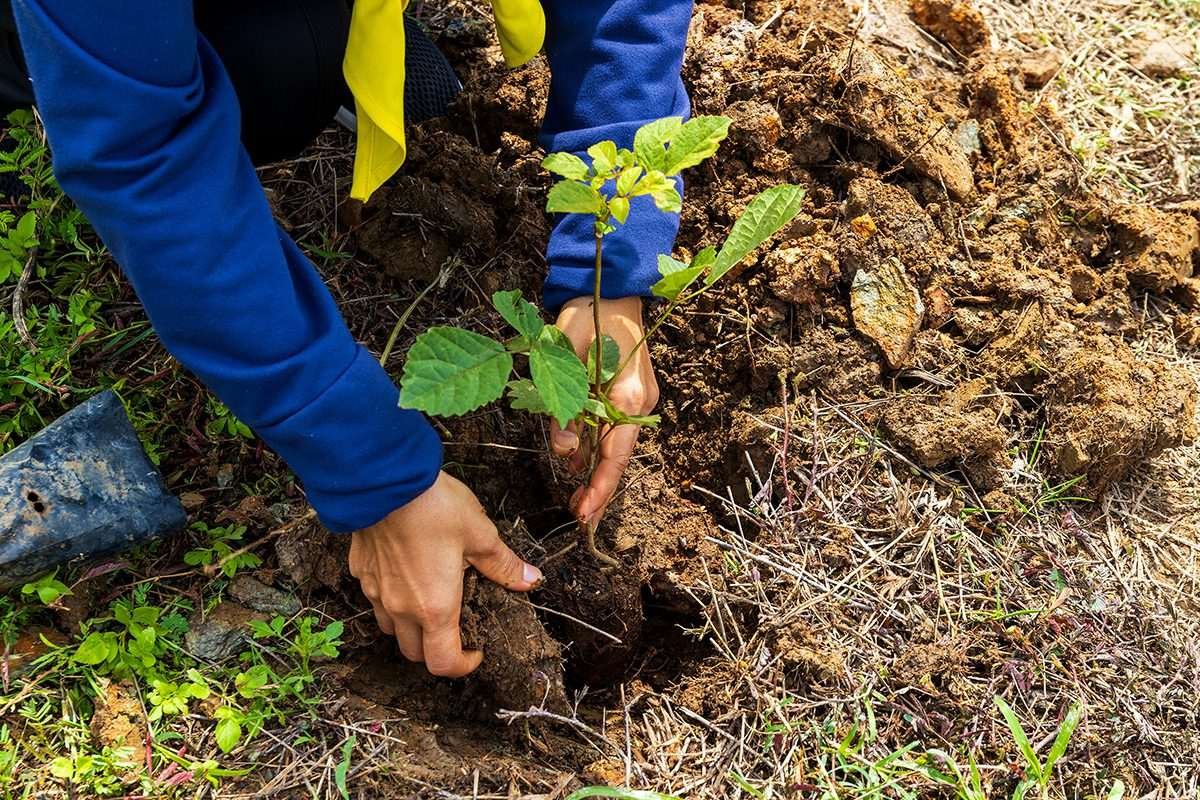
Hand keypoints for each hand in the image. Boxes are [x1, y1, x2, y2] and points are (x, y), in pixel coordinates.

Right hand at [349, 471, 541, 676]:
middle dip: (436, 649)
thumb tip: (530, 579)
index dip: (462, 666)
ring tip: (430, 600)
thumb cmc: (433, 507)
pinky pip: (375, 598)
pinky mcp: (360, 571)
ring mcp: (376, 591)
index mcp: (434, 607)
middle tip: (457, 627)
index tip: (476, 651)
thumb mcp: (480, 534)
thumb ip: (503, 564)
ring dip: (410, 627)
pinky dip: (391, 598)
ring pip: (390, 628)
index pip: (443, 663)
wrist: (383, 479)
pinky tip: (406, 572)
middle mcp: (401, 608)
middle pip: (414, 652)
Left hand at [551, 296, 659, 527]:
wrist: (613, 288)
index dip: (599, 487)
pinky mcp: (632, 393)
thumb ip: (563, 406)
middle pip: (619, 456)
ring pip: (616, 444)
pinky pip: (615, 428)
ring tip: (577, 498)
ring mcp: (640, 398)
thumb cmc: (587, 315)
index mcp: (628, 394)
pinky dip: (599, 448)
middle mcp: (641, 401)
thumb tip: (566, 452)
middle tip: (581, 519)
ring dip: (597, 470)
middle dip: (600, 489)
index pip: (615, 454)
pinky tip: (581, 463)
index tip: (584, 513)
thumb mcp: (564, 356)